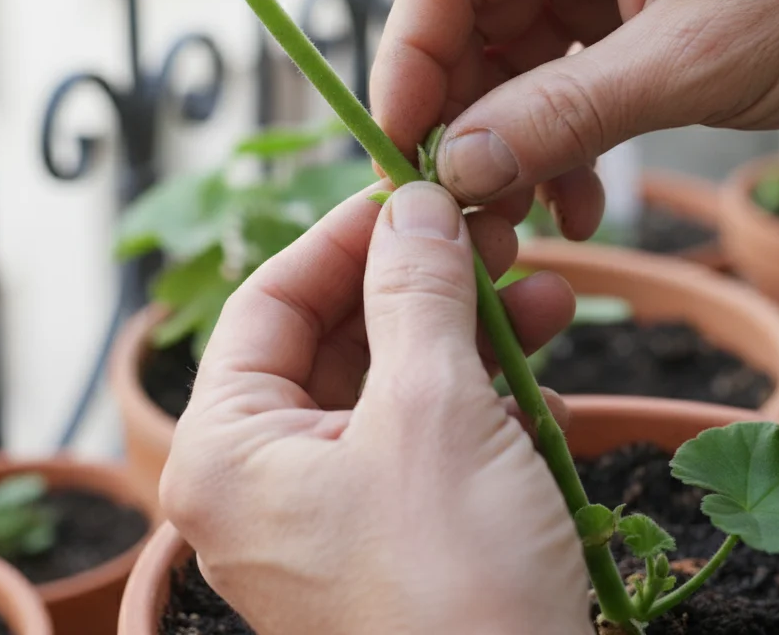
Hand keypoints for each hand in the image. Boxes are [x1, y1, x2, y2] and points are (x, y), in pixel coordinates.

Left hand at [160, 182, 591, 634]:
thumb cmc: (454, 587)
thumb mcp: (435, 412)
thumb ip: (417, 293)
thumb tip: (411, 204)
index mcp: (227, 451)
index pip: (269, 301)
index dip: (346, 236)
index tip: (417, 190)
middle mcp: (261, 485)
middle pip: (337, 342)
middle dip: (425, 287)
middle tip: (497, 240)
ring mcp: (327, 520)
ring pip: (393, 391)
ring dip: (470, 341)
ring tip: (552, 299)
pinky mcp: (390, 546)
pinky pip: (425, 449)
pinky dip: (482, 409)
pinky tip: (548, 384)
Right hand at [372, 0, 778, 233]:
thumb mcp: (693, 60)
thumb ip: (565, 112)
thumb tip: (458, 167)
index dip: (410, 59)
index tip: (401, 147)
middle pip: (468, 25)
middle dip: (460, 120)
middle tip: (459, 204)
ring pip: (508, 71)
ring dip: (510, 151)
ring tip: (525, 221)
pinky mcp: (626, 34)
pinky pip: (558, 96)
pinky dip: (557, 153)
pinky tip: (576, 203)